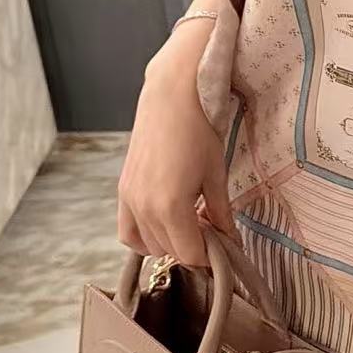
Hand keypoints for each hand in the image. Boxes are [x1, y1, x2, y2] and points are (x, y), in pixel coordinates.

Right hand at [117, 23, 236, 266]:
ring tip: (191, 220)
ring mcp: (129, 200)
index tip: (223, 245)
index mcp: (171, 206)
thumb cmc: (199, 130)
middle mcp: (144, 208)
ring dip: (170, 241)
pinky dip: (144, 236)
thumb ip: (221, 214)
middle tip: (212, 228)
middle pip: (169, 251)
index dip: (209, 255)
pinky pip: (128, 230)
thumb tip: (230, 242)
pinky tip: (165, 221)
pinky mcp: (122, 190)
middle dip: (192, 246)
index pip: (190, 254)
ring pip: (148, 244)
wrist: (170, 97)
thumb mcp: (216, 174)